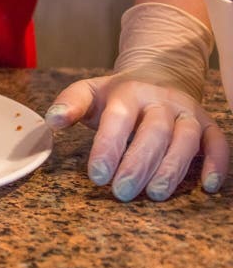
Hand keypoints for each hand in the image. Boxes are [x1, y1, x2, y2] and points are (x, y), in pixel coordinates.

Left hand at [46, 75, 228, 201]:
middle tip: (121, 192)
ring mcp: (187, 113)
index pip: (118, 120)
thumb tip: (52, 120)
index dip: (108, 147)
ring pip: (186, 139)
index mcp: (128, 93)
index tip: (97, 175)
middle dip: (137, 164)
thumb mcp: (90, 92)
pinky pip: (218, 143)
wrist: (160, 73)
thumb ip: (70, 104)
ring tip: (154, 194)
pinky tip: (208, 186)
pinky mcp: (207, 125)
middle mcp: (161, 101)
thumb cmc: (119, 94)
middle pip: (153, 133)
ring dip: (172, 168)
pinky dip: (217, 163)